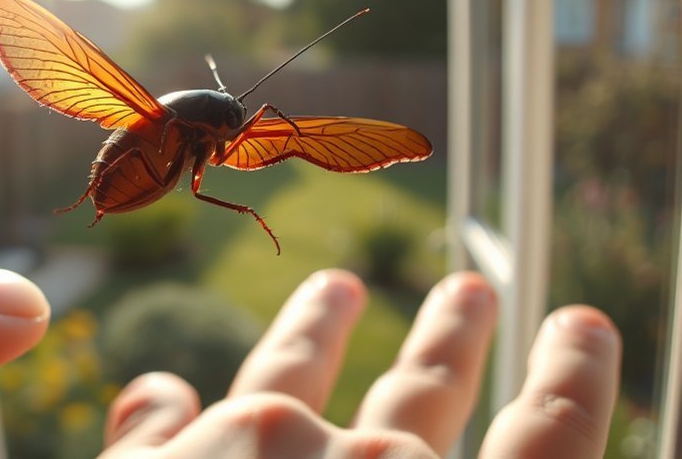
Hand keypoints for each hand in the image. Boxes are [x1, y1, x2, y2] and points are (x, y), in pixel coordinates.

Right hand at [102, 270, 620, 457]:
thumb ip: (148, 447)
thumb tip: (160, 387)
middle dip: (441, 336)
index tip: (337, 292)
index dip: (315, 329)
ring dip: (468, 340)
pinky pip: (554, 443)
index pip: (290, 374)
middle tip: (464, 293)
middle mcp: (342, 453)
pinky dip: (577, 388)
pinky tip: (585, 347)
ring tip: (500, 305)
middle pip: (402, 382)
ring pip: (447, 393)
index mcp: (253, 446)